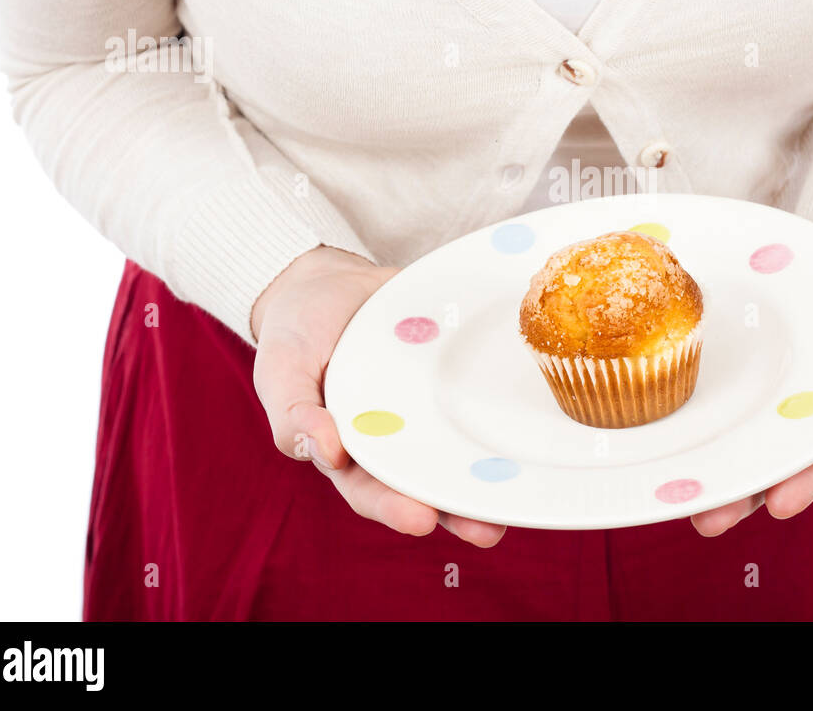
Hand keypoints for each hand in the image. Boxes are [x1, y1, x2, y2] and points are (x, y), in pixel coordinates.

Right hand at [251, 246, 506, 547]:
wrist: (330, 283)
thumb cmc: (298, 334)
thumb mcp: (281, 368)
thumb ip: (292, 414)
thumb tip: (325, 453)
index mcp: (349, 451)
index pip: (372, 491)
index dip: (396, 510)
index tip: (421, 520)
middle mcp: (396, 440)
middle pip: (428, 485)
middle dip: (457, 512)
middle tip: (487, 530)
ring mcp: (429, 411)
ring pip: (462, 453)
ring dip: (489, 480)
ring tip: (517, 499)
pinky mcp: (454, 381)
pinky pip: (479, 402)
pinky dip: (502, 418)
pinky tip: (532, 429)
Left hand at [690, 223, 812, 536]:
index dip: (806, 479)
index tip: (779, 504)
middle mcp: (806, 406)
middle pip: (773, 457)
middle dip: (744, 493)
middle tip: (710, 520)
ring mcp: (771, 387)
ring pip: (738, 436)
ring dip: (711, 471)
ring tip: (680, 501)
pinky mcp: (741, 362)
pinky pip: (715, 392)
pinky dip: (692, 416)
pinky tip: (664, 439)